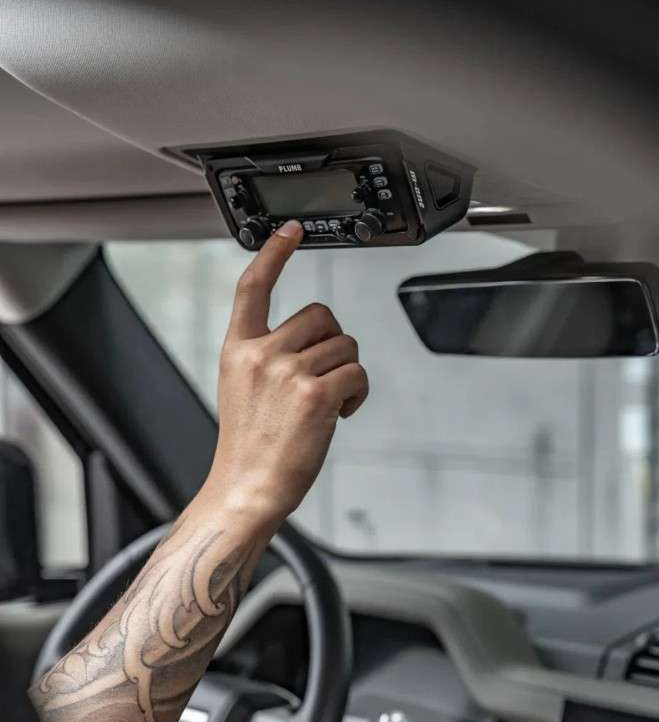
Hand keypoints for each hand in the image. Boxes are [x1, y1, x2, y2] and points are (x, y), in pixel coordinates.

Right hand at [203, 220, 367, 524]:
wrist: (246, 490)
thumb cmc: (249, 448)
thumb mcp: (242, 391)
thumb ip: (267, 358)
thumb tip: (311, 343)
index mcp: (238, 350)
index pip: (253, 287)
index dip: (274, 253)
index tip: (292, 231)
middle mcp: (261, 354)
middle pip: (320, 315)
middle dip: (333, 342)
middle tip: (324, 376)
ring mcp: (289, 372)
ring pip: (345, 346)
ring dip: (347, 373)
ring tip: (328, 405)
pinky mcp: (317, 394)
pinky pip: (357, 373)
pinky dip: (358, 394)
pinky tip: (341, 414)